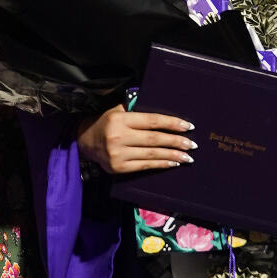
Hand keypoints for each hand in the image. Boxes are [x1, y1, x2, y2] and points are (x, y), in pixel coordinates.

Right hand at [77, 107, 194, 176]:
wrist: (84, 141)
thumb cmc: (106, 123)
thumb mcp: (118, 110)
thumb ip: (136, 109)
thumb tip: (163, 112)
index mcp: (120, 119)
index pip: (152, 121)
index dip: (172, 123)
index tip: (188, 126)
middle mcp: (118, 136)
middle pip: (154, 139)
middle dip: (176, 142)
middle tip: (192, 144)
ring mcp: (118, 154)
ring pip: (152, 154)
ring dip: (172, 155)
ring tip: (187, 157)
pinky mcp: (118, 168)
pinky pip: (144, 166)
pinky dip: (160, 164)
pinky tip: (172, 163)